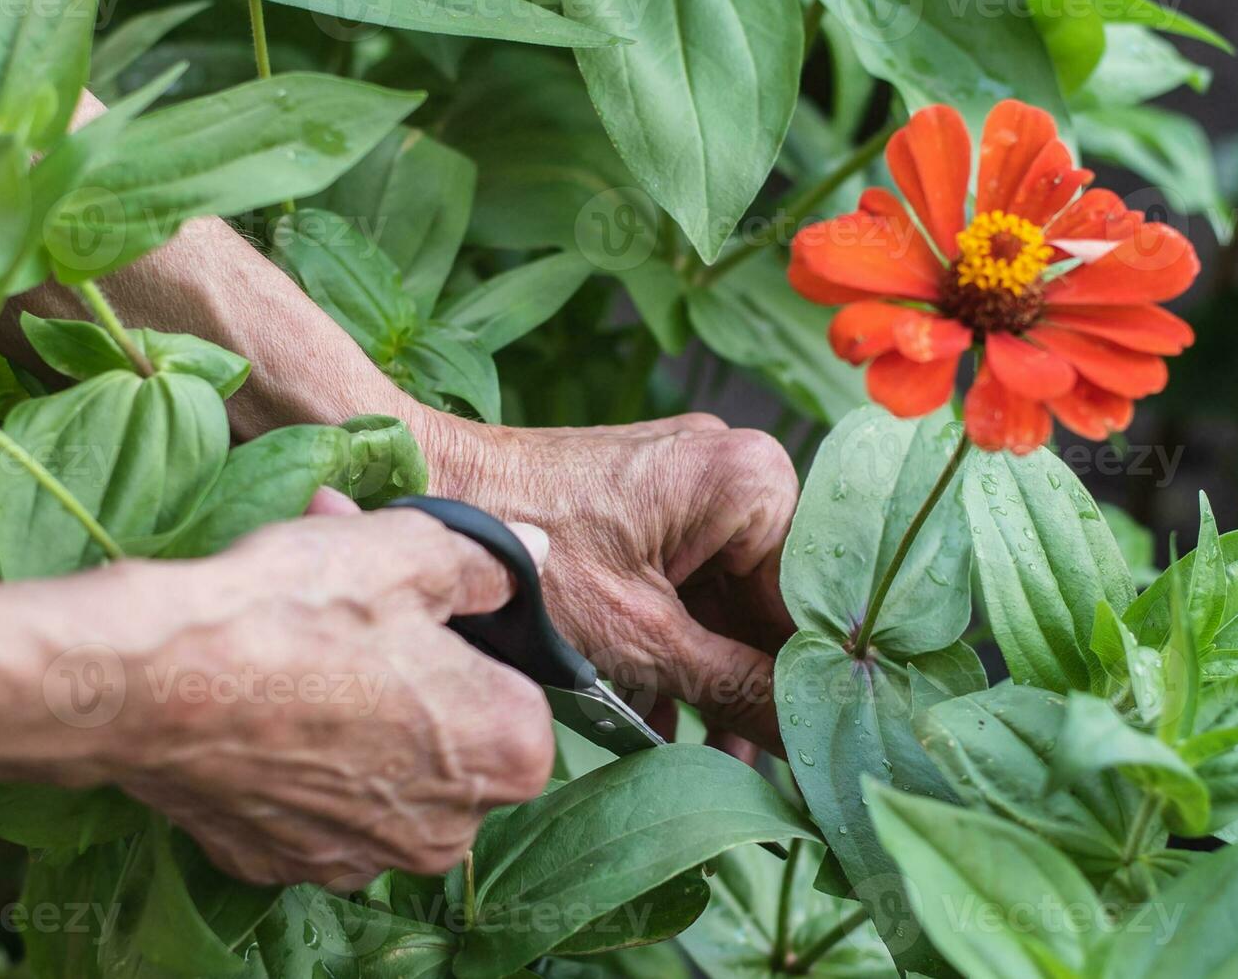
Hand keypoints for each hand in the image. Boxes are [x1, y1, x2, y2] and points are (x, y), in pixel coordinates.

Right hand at [109, 500, 555, 885]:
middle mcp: (451, 829)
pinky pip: (317, 804)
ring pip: (384, 772)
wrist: (149, 680)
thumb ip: (487, 561)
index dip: (468, 643)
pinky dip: (301, 761)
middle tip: (356, 616)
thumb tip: (532, 552)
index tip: (417, 612)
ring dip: (357, 715)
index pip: (517, 691)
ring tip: (302, 646)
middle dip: (413, 674)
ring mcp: (365, 857)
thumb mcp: (409, 550)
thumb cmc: (297, 611)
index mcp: (508, 752)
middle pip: (452, 737)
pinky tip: (266, 708)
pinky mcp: (287, 864)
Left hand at [430, 414, 799, 752]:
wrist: (427, 492)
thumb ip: (738, 689)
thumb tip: (809, 737)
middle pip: (766, 601)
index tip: (809, 746)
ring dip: (708, 678)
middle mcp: (731, 470)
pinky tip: (657, 718)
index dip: (807, 679)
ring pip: (722, 602)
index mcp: (752, 481)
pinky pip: (684, 586)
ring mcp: (686, 487)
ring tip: (704, 758)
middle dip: (751, 686)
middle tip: (753, 768)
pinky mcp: (647, 507)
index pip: (807, 599)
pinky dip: (672, 647)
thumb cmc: (532, 557)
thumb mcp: (645, 641)